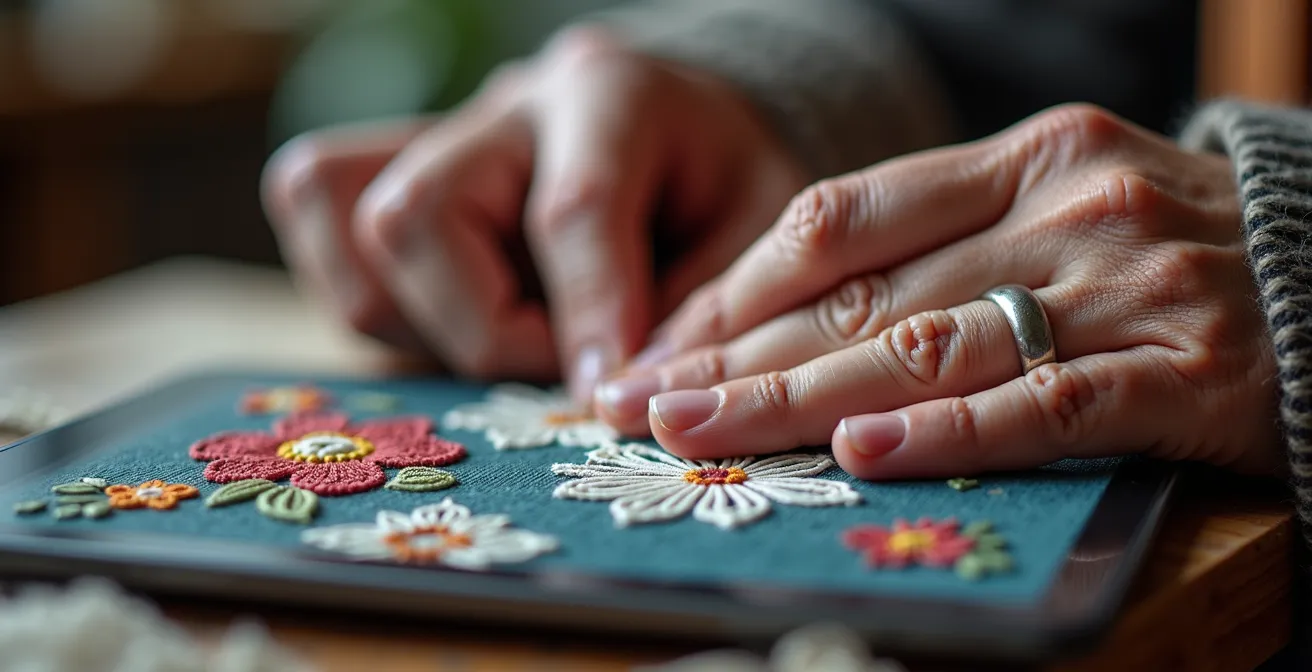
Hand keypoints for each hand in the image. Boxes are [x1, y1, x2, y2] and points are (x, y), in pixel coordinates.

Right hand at [262, 27, 804, 400]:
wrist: (690, 135)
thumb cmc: (728, 189)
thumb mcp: (757, 236)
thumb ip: (698, 314)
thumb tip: (609, 398)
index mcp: (610, 95)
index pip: (571, 209)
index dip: (587, 312)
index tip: (604, 393)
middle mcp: (507, 107)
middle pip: (416, 213)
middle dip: (482, 325)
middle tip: (559, 362)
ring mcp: (439, 135)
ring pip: (347, 222)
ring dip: (421, 319)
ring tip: (514, 338)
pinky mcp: (396, 173)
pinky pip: (326, 227)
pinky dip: (381, 301)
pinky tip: (463, 318)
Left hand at [595, 104, 1280, 477]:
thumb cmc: (1166, 255)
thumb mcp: (1049, 213)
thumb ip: (932, 250)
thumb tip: (781, 321)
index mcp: (1020, 157)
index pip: (838, 222)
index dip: (734, 290)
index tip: (658, 347)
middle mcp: (1064, 206)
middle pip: (862, 291)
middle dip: (737, 356)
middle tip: (642, 403)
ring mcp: (1126, 286)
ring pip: (930, 345)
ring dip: (803, 397)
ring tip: (705, 432)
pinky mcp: (1185, 372)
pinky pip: (1046, 405)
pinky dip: (950, 431)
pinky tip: (864, 452)